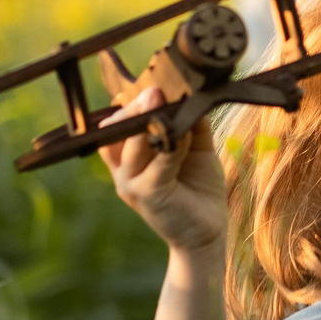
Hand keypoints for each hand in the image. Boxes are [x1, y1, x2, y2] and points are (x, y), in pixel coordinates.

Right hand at [99, 86, 226, 251]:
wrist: (206, 231)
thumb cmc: (197, 188)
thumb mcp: (194, 149)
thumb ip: (190, 123)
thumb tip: (194, 93)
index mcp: (128, 158)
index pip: (113, 126)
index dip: (129, 106)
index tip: (151, 87)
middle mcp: (123, 170)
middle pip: (116, 131)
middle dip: (135, 108)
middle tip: (154, 91)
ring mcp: (131, 184)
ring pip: (133, 145)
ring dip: (149, 121)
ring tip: (163, 103)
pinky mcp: (149, 195)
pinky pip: (158, 163)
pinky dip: (170, 145)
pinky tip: (182, 133)